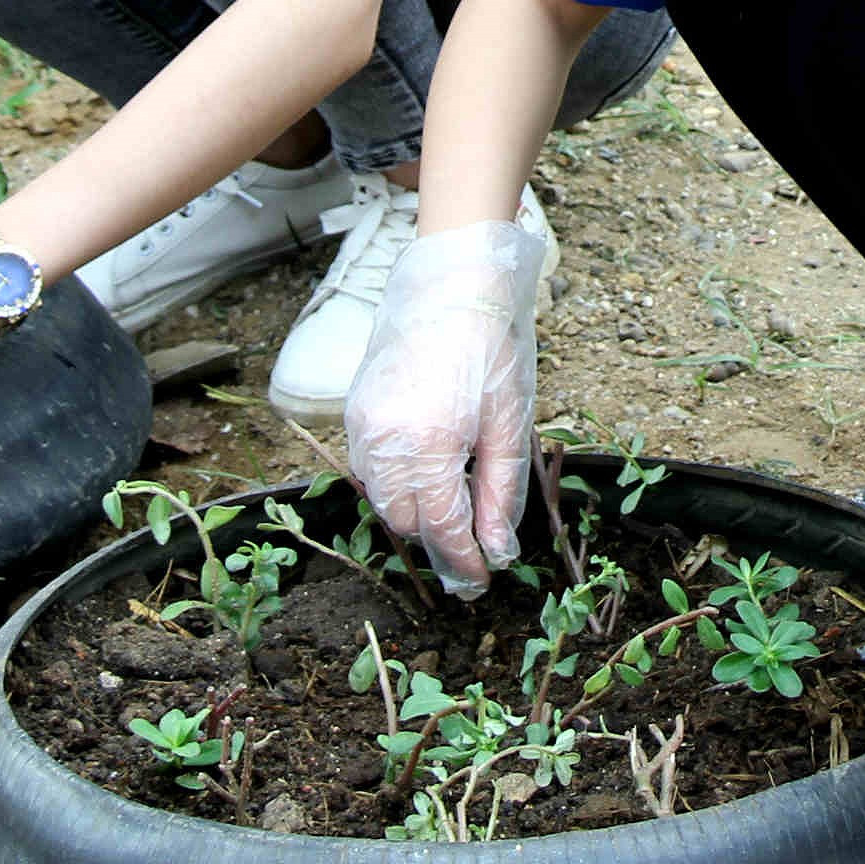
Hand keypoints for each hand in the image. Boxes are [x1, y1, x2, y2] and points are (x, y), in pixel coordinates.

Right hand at [341, 220, 547, 594]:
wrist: (454, 284)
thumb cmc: (491, 350)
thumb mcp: (510, 426)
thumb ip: (499, 493)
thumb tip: (498, 550)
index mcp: (430, 445)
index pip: (443, 528)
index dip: (463, 561)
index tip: (481, 579)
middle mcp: (386, 440)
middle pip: (404, 520)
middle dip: (437, 540)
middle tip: (470, 548)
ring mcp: (363, 423)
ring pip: (380, 497)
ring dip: (413, 512)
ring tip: (450, 510)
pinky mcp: (354, 408)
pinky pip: (367, 466)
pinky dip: (393, 481)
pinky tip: (424, 471)